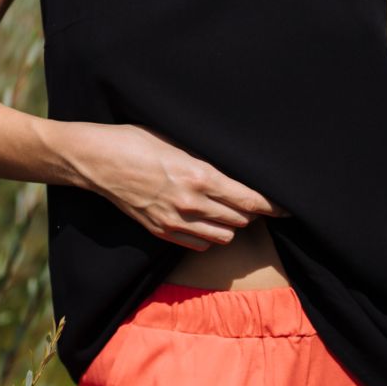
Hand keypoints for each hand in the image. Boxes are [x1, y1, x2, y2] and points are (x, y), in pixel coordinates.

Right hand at [72, 121, 291, 251]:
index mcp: (200, 176)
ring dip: (231, 225)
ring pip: (222, 236)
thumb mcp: (179, 141)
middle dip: (251, 212)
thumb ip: (207, 159)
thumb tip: (233, 167)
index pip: (248, 199)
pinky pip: (198, 244)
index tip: (287, 207)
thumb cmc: (138, 141)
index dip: (272, 205)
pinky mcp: (161, 231)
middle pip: (239, 219)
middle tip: (256, 202)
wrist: (99, 160)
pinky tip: (207, 221)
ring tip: (230, 211)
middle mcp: (191, 203)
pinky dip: (209, 236)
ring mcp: (175, 221)